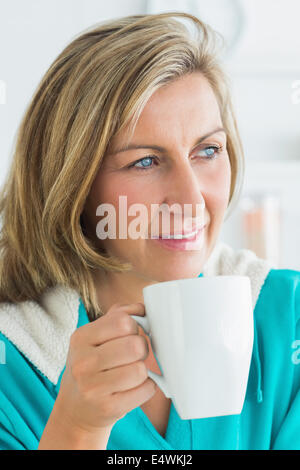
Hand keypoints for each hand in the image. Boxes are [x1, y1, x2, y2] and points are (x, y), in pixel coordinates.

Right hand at [54, 302, 156, 437]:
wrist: (75, 409)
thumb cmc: (92, 366)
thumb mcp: (95, 337)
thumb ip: (118, 315)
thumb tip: (141, 308)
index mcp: (81, 338)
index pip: (123, 321)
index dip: (134, 327)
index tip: (129, 335)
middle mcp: (83, 362)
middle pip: (135, 346)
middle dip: (141, 349)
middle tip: (134, 356)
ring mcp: (93, 388)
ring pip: (140, 370)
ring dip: (143, 371)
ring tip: (131, 373)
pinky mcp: (107, 408)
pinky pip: (145, 390)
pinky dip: (146, 388)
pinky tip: (133, 388)